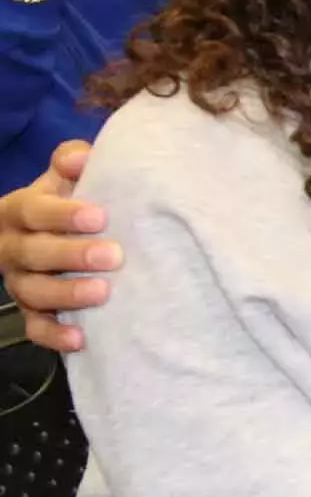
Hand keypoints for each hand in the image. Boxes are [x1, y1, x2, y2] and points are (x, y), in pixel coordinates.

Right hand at [0, 141, 116, 352]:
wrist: (58, 232)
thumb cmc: (69, 200)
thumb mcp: (66, 178)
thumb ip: (71, 163)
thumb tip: (82, 157)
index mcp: (17, 211)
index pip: (32, 211)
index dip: (62, 214)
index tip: (100, 216)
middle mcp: (11, 248)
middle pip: (33, 253)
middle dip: (71, 254)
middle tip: (113, 255)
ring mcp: (19, 282)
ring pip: (33, 291)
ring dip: (67, 293)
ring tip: (104, 292)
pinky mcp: (31, 311)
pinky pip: (35, 326)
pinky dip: (54, 334)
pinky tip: (80, 339)